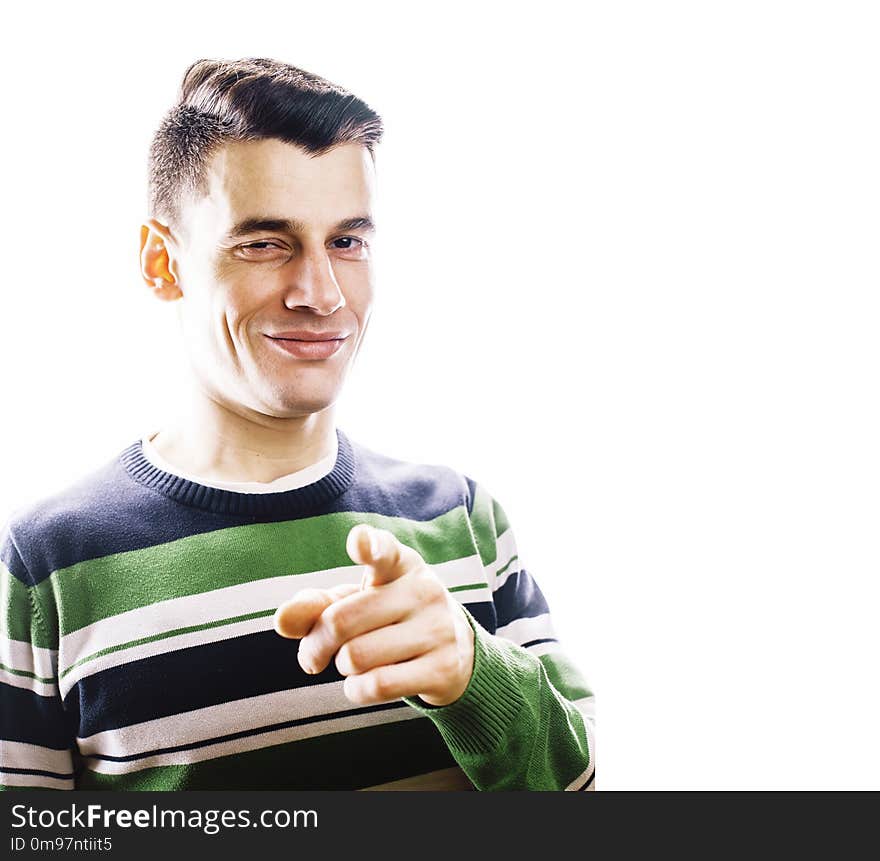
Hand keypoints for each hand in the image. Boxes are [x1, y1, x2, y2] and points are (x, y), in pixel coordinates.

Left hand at [273, 523, 475, 706]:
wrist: (455, 653)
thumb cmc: (388, 620)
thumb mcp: (354, 603)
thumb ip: (315, 605)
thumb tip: (282, 620)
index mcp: (400, 563)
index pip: (384, 551)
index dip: (369, 546)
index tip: (359, 542)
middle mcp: (423, 589)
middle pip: (341, 621)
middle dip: (316, 645)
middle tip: (314, 656)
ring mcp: (438, 628)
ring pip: (356, 657)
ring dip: (341, 668)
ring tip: (353, 663)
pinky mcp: (444, 668)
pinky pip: (378, 685)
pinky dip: (356, 690)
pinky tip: (362, 683)